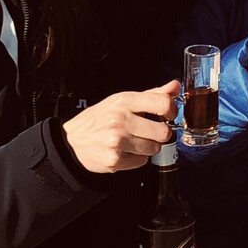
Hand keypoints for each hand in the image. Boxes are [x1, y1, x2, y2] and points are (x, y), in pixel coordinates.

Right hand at [62, 80, 177, 172]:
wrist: (72, 141)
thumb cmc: (100, 119)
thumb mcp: (123, 100)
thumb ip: (152, 94)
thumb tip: (175, 86)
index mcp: (125, 101)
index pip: (163, 103)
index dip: (172, 111)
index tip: (169, 115)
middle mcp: (121, 120)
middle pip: (164, 132)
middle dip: (159, 134)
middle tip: (148, 132)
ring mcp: (117, 141)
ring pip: (154, 148)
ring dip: (148, 147)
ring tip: (133, 141)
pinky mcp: (115, 160)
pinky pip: (141, 162)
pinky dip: (136, 159)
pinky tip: (124, 151)